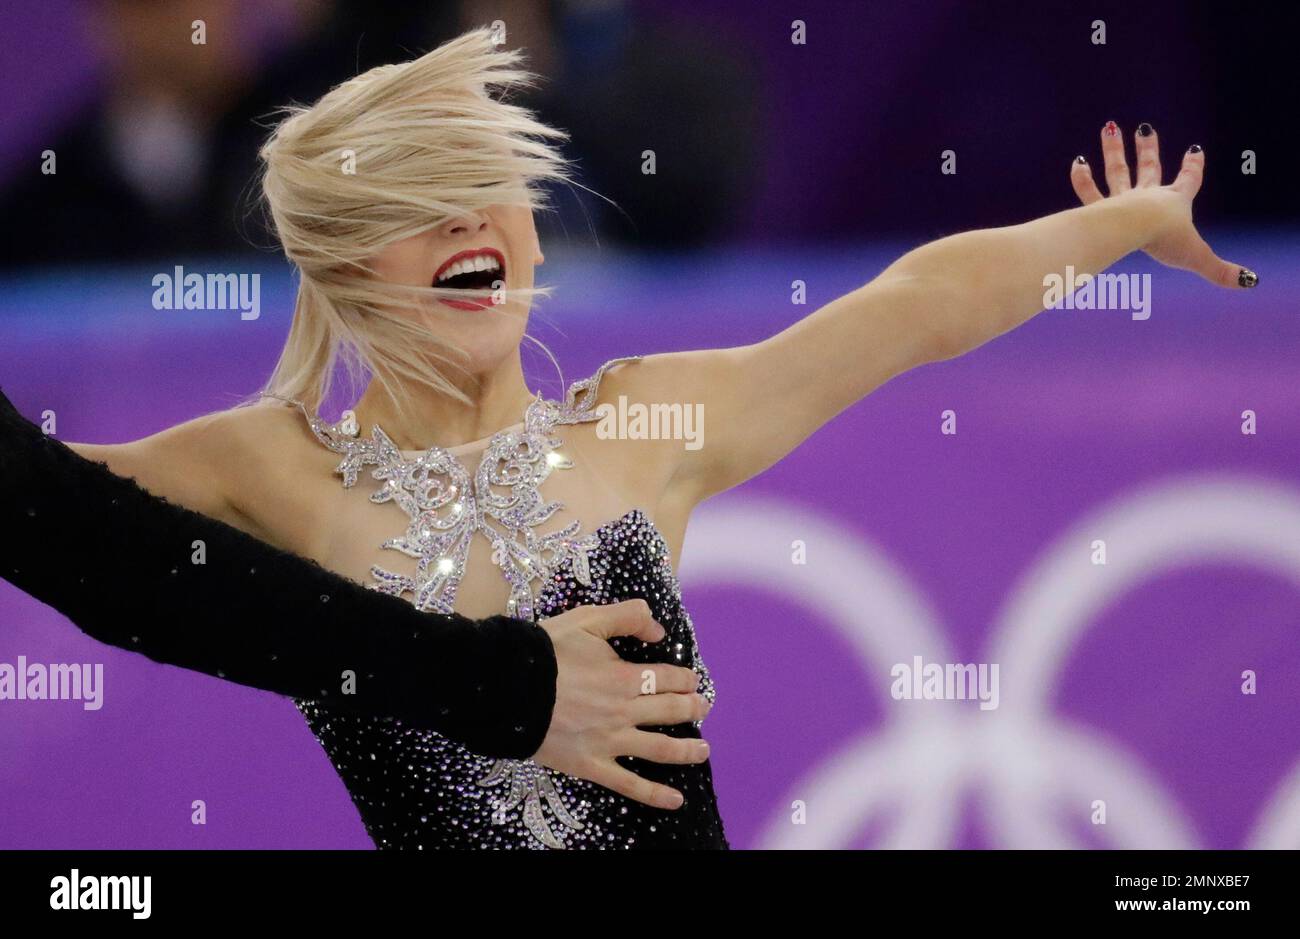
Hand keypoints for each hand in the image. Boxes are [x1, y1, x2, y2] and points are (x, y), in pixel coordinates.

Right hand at [531, 599, 711, 809]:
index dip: (686, 680)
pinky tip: (676, 800)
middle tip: (702, 709)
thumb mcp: (588, 620)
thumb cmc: (546, 652)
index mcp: (625, 677)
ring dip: (688, 750)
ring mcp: (610, 742)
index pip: (670, 679)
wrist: (506, 688)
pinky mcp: (591, 765)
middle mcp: (624, 712)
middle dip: (693, 710)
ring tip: (703, 750)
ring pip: (660, 749)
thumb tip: (658, 630)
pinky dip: (655, 794)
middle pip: (671, 712)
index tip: (692, 682)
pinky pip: (629, 784)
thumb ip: (627, 617)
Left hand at [1070, 121, 1256, 288]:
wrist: (1133, 230)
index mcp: (1174, 202)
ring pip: (1117, 171)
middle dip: (1148, 149)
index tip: (1195, 149)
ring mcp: (1122, 200)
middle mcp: (1148, 196)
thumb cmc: (1165, 240)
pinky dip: (1082, 178)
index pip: (1188, 181)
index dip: (1193, 167)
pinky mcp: (1100, 209)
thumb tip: (1248, 282)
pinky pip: (1089, 191)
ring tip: (1109, 127)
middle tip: (1145, 128)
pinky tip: (1077, 162)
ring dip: (1113, 150)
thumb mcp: (1197, 256)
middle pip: (1149, 169)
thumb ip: (1219, 269)